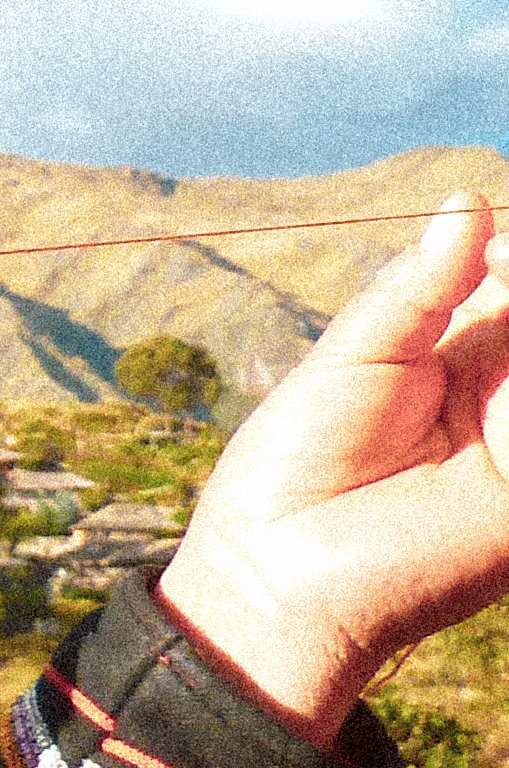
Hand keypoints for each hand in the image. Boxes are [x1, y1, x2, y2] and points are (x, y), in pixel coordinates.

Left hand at [161, 196, 508, 738]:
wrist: (280, 566)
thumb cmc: (297, 457)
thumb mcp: (355, 353)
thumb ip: (420, 287)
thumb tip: (470, 201)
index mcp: (458, 345)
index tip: (502, 240)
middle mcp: (504, 386)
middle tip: (504, 278)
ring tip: (497, 343)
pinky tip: (502, 395)